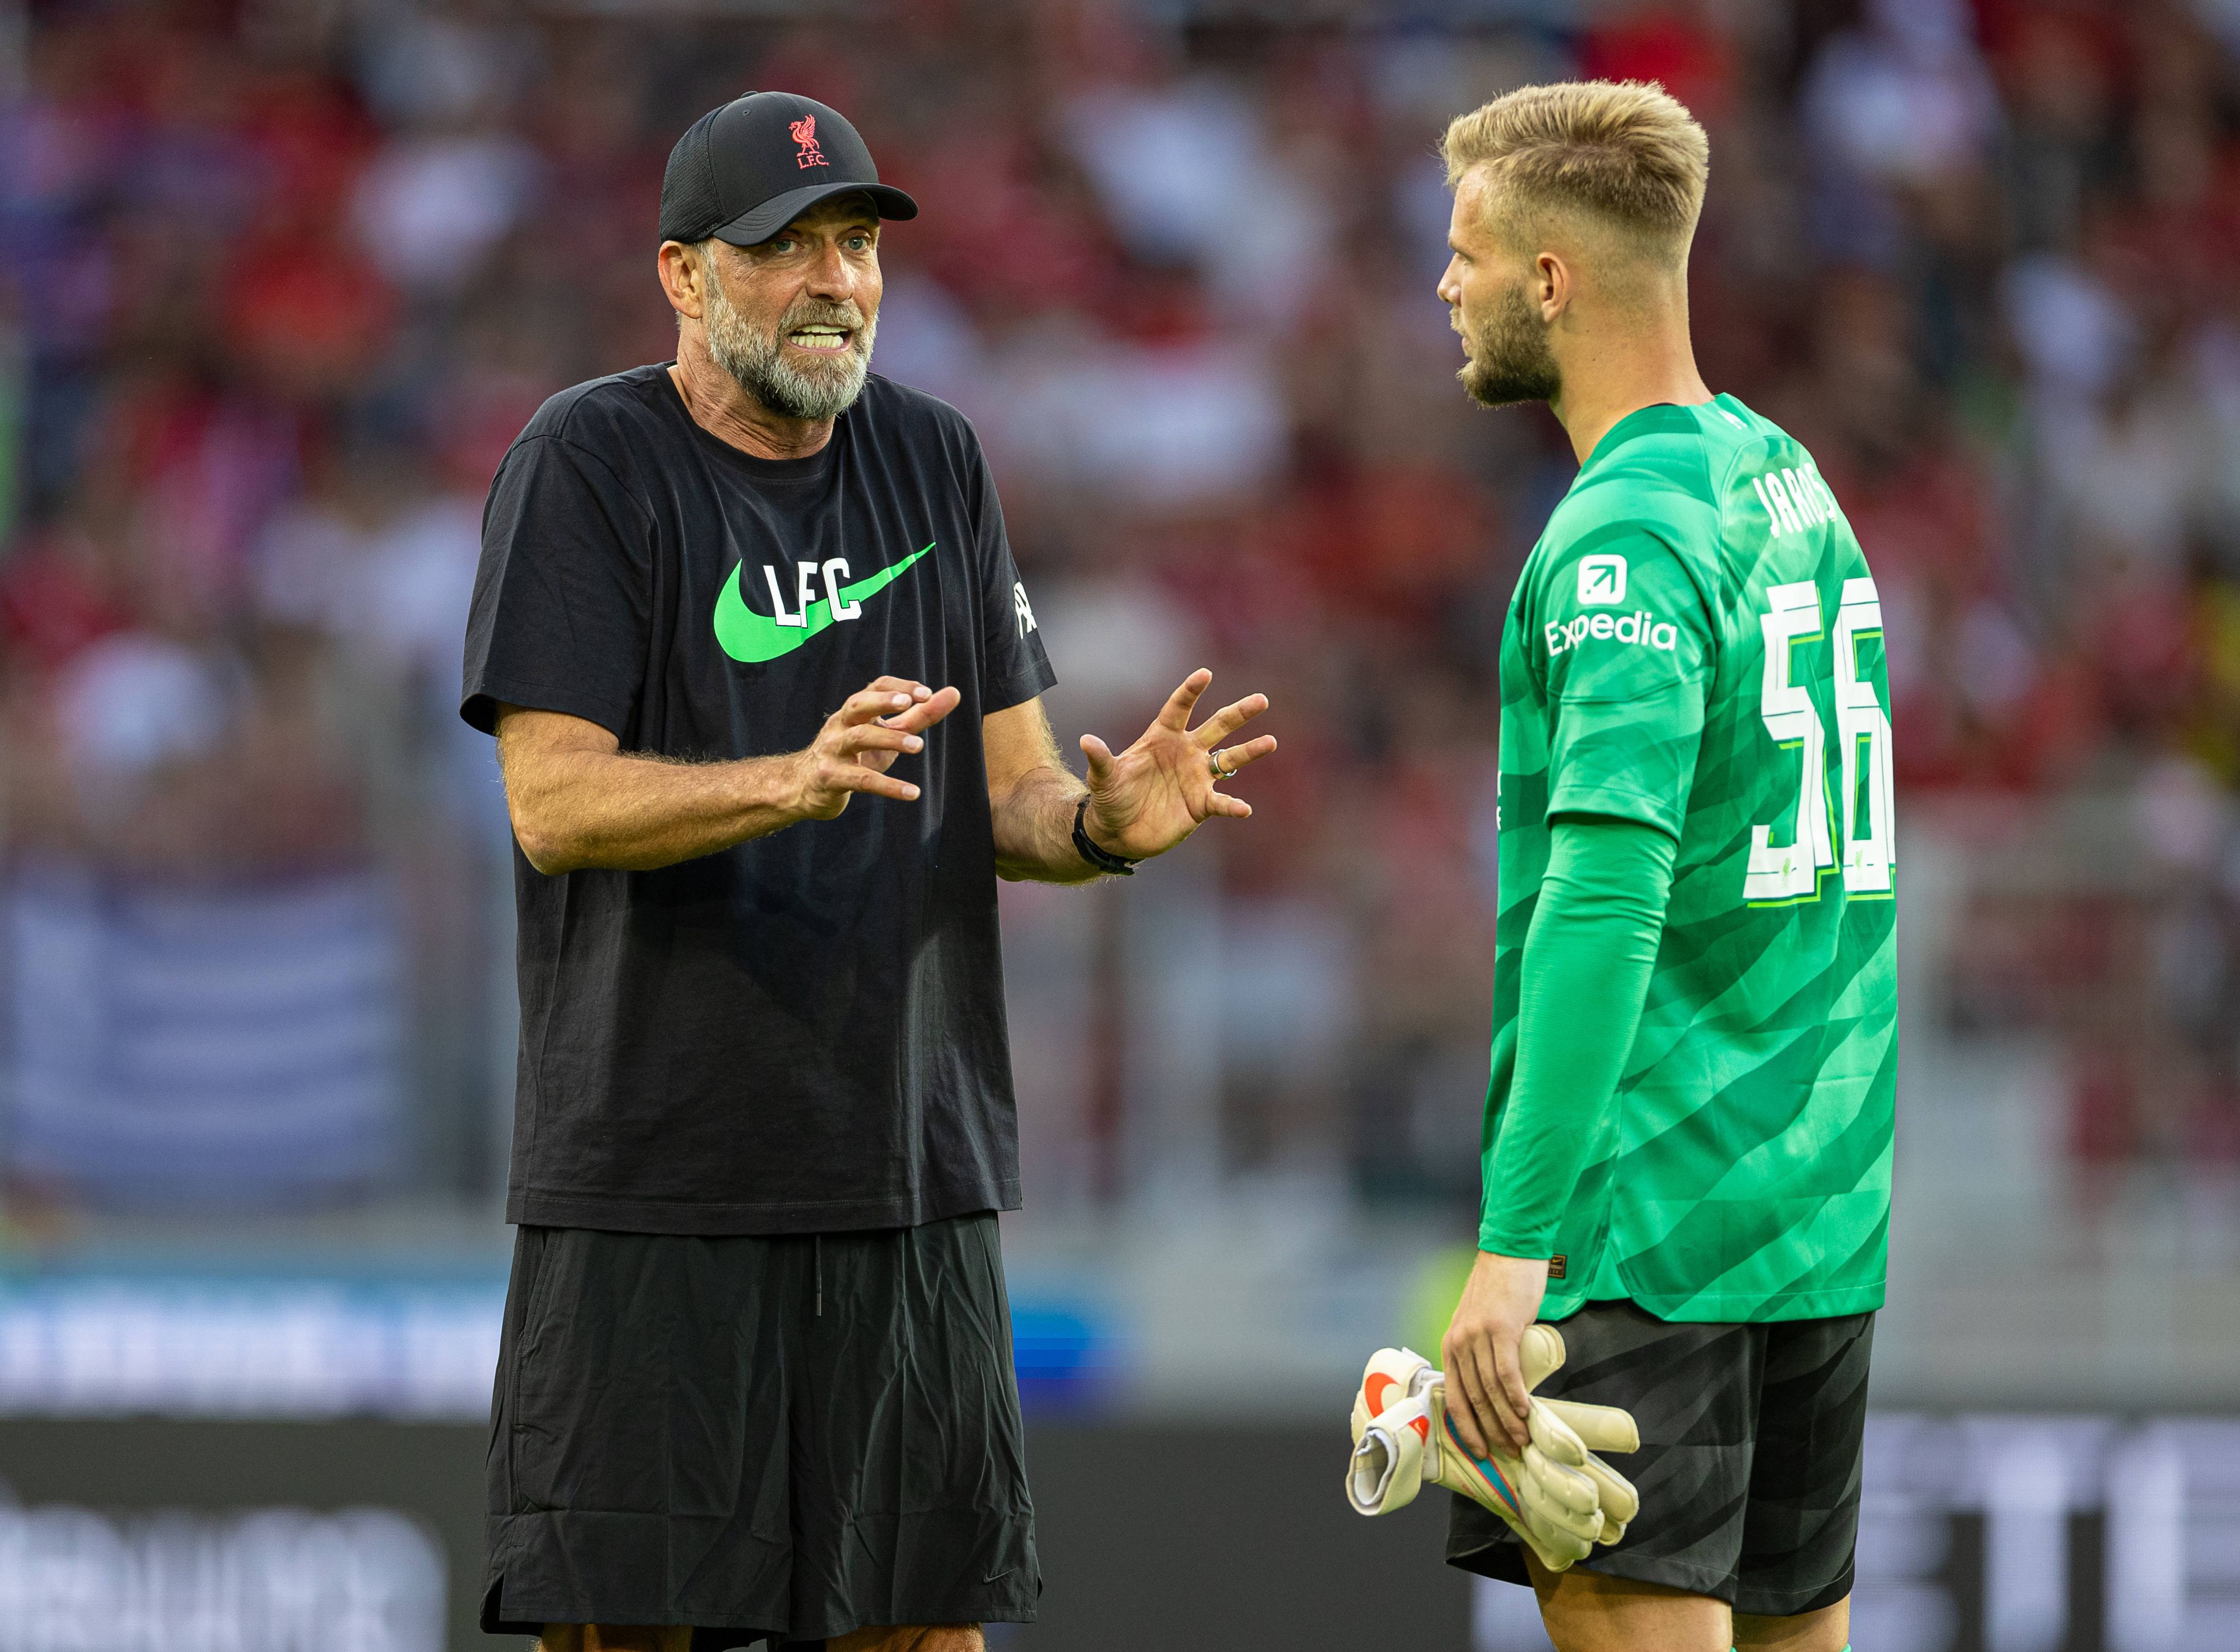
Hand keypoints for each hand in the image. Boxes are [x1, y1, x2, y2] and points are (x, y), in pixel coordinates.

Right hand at [792, 677, 960, 819]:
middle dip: (883, 701)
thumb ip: (919, 715)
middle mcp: (840, 725)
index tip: (926, 693)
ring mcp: (833, 751)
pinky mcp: (831, 778)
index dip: (898, 687)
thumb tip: (954, 693)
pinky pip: (860, 780)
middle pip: (858, 704)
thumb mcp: (887, 734)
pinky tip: (912, 792)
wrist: (804, 788)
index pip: (874, 687)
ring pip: (859, 738)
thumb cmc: (853, 756)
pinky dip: (887, 785)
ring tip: (919, 746)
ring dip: (890, 739)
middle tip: (909, 703)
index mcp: (854, 711)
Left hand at [1079, 669, 1275, 860]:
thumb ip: (1100, 760)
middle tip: (1261, 700)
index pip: (1179, 709)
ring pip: (1230, 759)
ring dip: (1250, 751)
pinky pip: (1222, 803)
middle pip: (1216, 727)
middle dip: (1238, 713)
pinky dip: (1232, 806)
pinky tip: (1244, 809)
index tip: (1204, 674)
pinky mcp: (1201, 804)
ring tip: (1270, 742)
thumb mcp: (1104, 779)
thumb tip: (1086, 740)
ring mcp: (1197, 777)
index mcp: (1162, 738)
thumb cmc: (1111, 798)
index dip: (1190, 692)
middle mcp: (1185, 752)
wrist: (1119, 832)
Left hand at [1441, 1250, 1549, 1457]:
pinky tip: (1525, 1412)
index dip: (1468, 1428)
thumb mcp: (1480, 1324)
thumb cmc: (1499, 1291)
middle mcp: (1459, 1343)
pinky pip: (1506, 1372)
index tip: (1481, 1451)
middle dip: (1492, 1430)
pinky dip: (1516, 1396)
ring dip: (1508, 1420)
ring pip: (1491, 1389)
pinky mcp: (1500, 1329)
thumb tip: (1498, 1389)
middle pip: (1474, 1398)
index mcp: (1451, 1345)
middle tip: (1511, 1452)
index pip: (1455, 1397)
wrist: (1509, 1254)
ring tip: (1523, 1439)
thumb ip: (1481, 1352)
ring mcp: (1478, 1336)